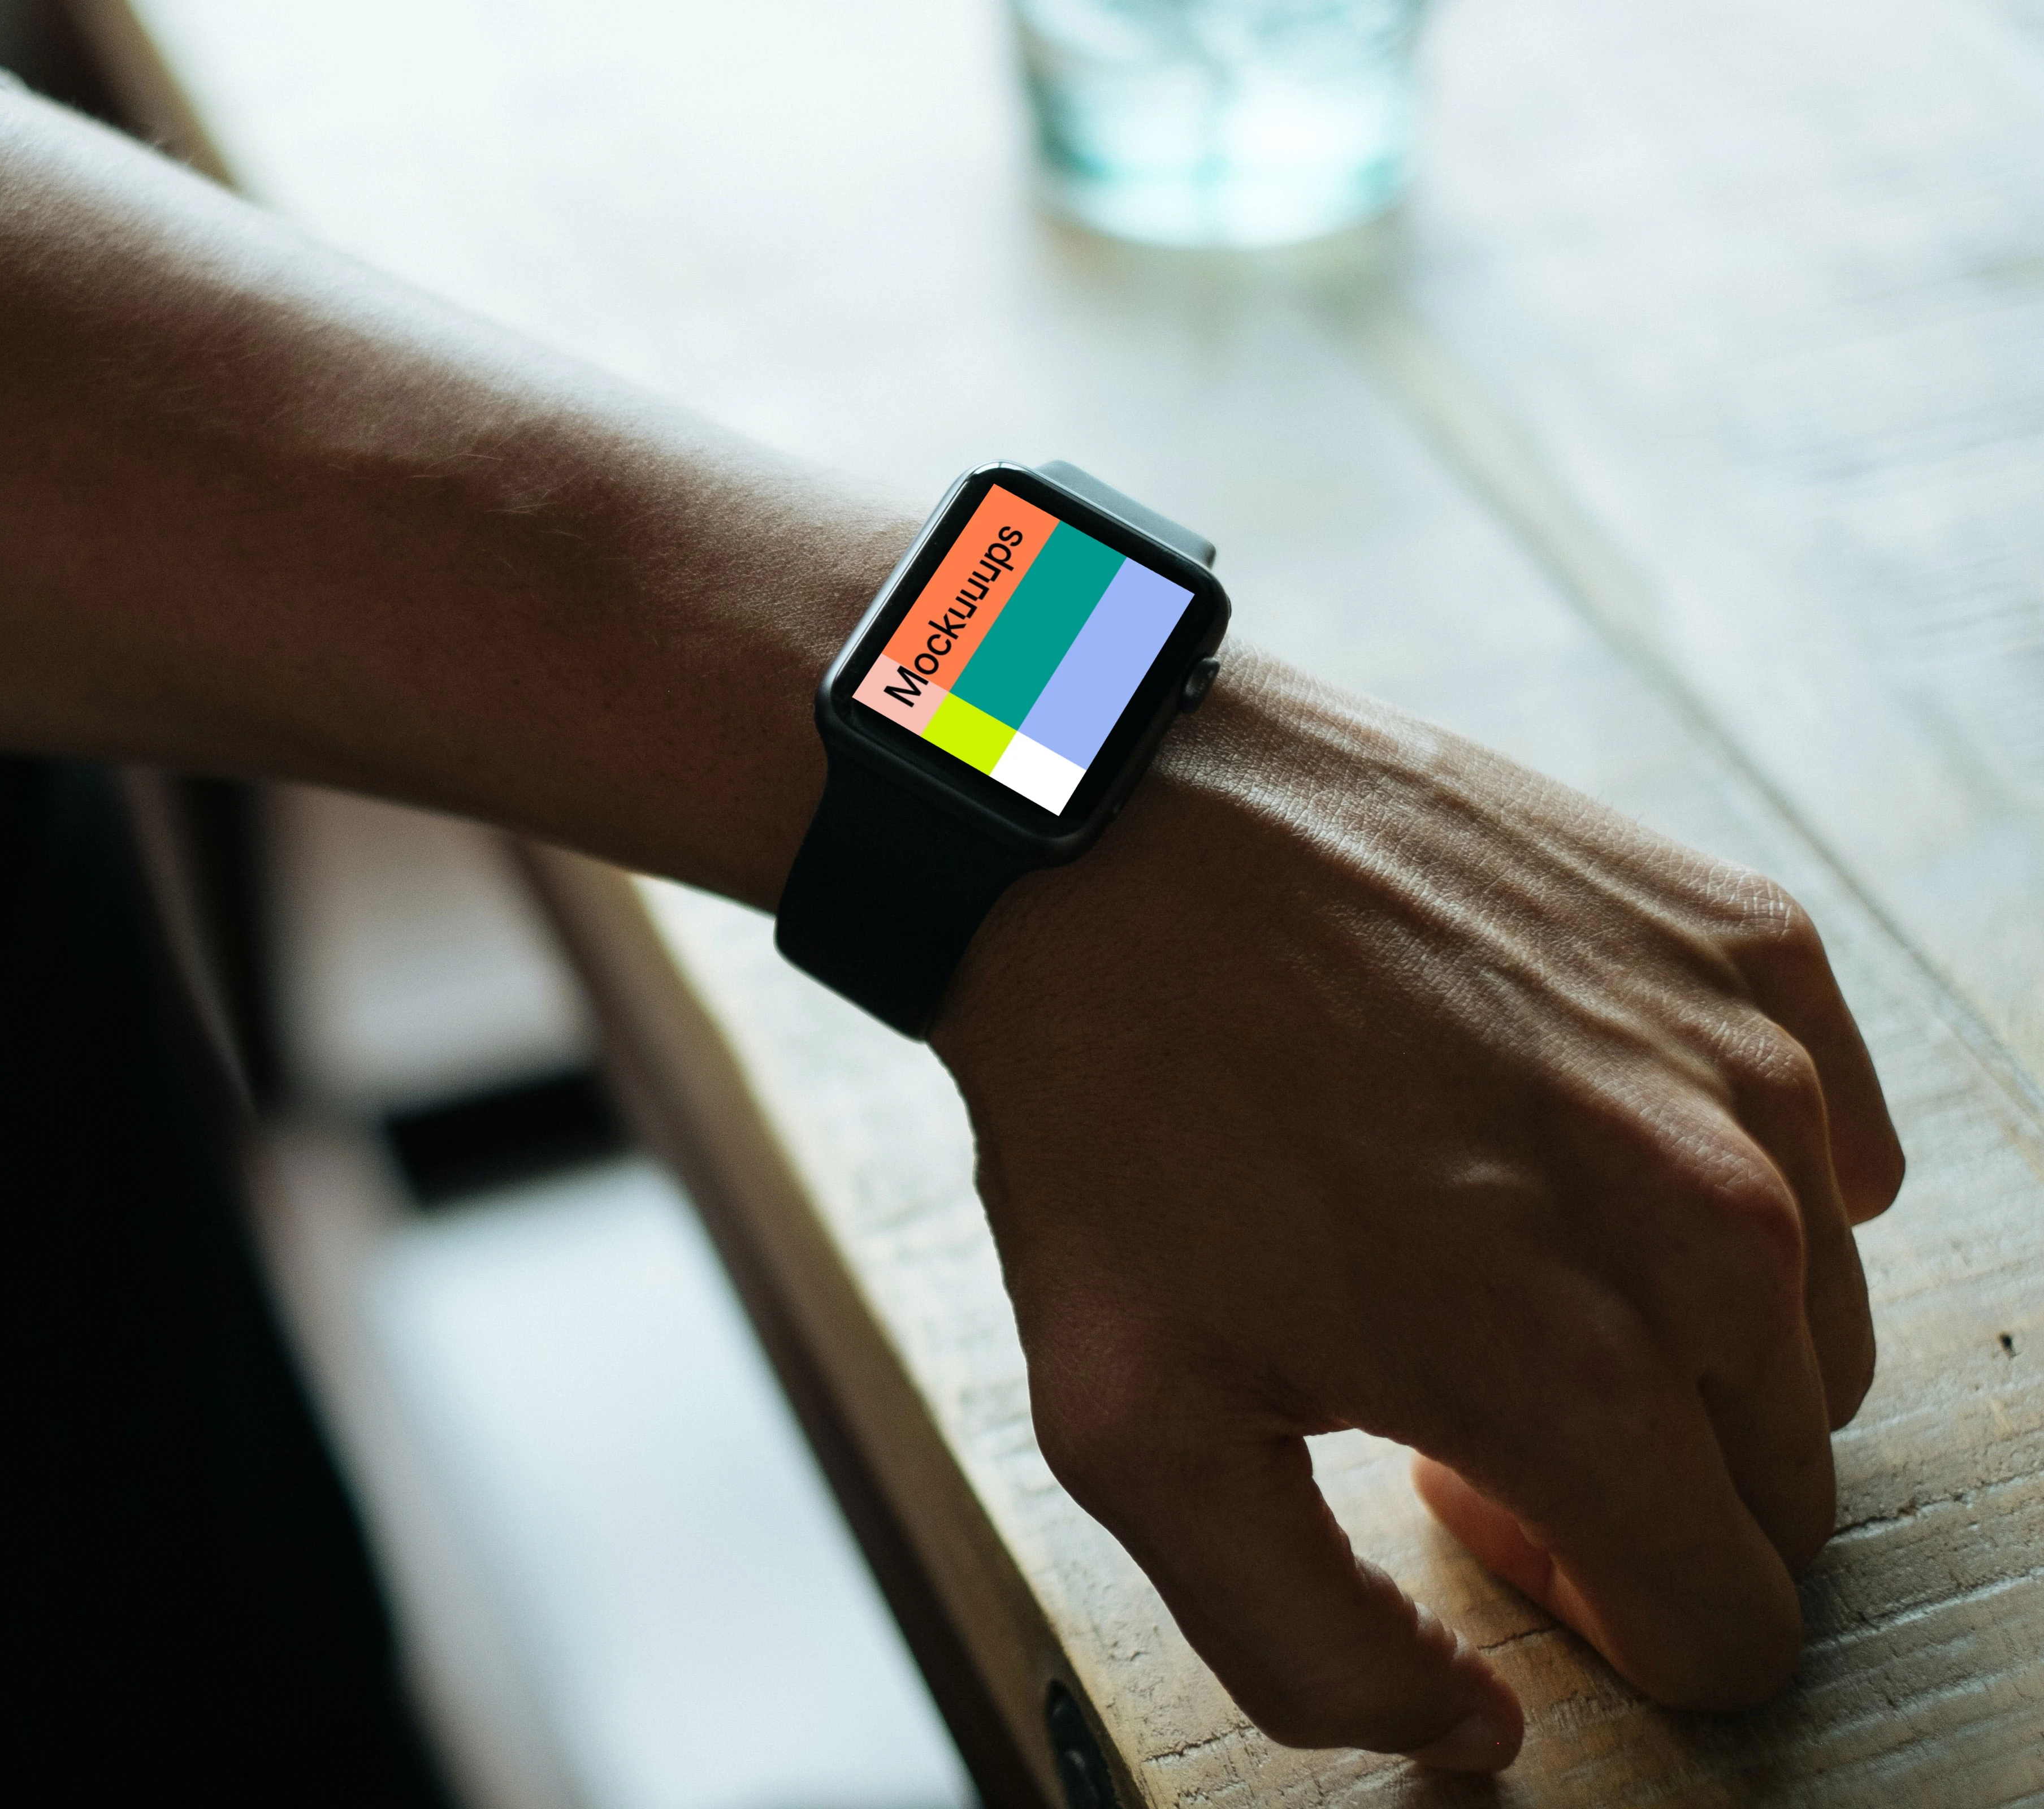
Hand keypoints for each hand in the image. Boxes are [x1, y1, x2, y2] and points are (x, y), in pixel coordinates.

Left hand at [930, 650, 1901, 1770]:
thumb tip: (1475, 1731)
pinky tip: (1573, 1138)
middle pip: (1783, 1483)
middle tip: (1462, 1376)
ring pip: (1816, 1325)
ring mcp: (1747, 1068)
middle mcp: (1708, 1225)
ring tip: (1502, 1250)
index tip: (1483, 1513)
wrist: (1106, 843)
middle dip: (1647, 1484)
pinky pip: (1829, 1145)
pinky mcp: (1747, 944)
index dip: (1606, 1612)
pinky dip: (1736, 1177)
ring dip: (1689, 1334)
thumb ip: (1307, 1648)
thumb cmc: (1108, 1120)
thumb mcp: (1131, 1433)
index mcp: (1575, 1372)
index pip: (1727, 1623)